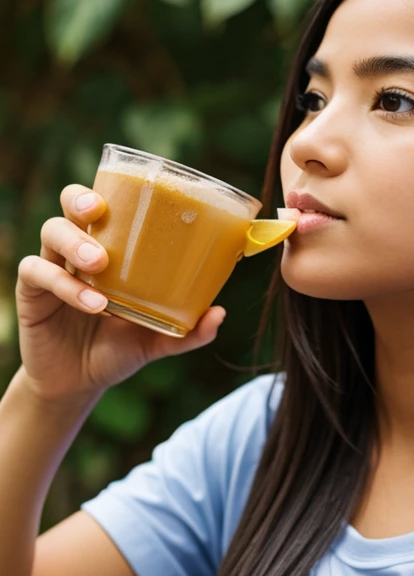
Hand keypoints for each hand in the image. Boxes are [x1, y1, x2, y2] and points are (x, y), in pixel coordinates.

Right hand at [16, 184, 225, 403]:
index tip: (135, 191)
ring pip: (51, 232)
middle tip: (97, 211)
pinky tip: (92, 303)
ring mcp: (52, 269)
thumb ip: (186, 331)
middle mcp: (77, 253)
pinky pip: (38, 274)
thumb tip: (219, 314)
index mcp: (108, 252)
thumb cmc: (117, 349)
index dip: (111, 190)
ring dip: (75, 242)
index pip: (105, 207)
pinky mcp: (32, 293)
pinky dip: (65, 285)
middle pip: (69, 206)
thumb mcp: (155, 341)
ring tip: (100, 263)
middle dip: (80, 199)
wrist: (79, 385)